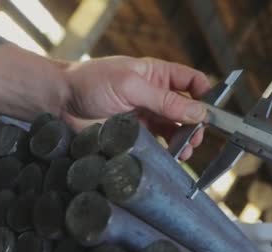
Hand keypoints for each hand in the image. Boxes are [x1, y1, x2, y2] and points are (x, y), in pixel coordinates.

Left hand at [61, 56, 209, 159]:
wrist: (59, 103)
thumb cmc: (90, 83)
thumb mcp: (131, 86)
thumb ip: (165, 100)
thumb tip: (198, 111)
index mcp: (156, 75)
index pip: (191, 81)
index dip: (205, 94)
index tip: (211, 112)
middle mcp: (154, 95)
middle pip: (187, 109)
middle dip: (196, 123)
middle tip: (196, 137)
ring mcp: (144, 116)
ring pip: (175, 129)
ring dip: (184, 140)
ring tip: (186, 151)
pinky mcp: (135, 135)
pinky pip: (158, 144)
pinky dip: (168, 151)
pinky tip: (171, 157)